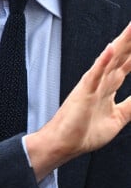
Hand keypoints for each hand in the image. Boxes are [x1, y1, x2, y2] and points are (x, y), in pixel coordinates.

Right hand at [27, 22, 130, 179]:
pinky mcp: (84, 92)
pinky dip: (102, 61)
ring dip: (121, 44)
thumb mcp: (118, 119)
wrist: (63, 143)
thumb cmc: (84, 132)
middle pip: (121, 56)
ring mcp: (92, 84)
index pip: (127, 64)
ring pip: (110, 59)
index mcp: (108, 87)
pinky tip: (110, 49)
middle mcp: (101, 81)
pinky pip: (95, 74)